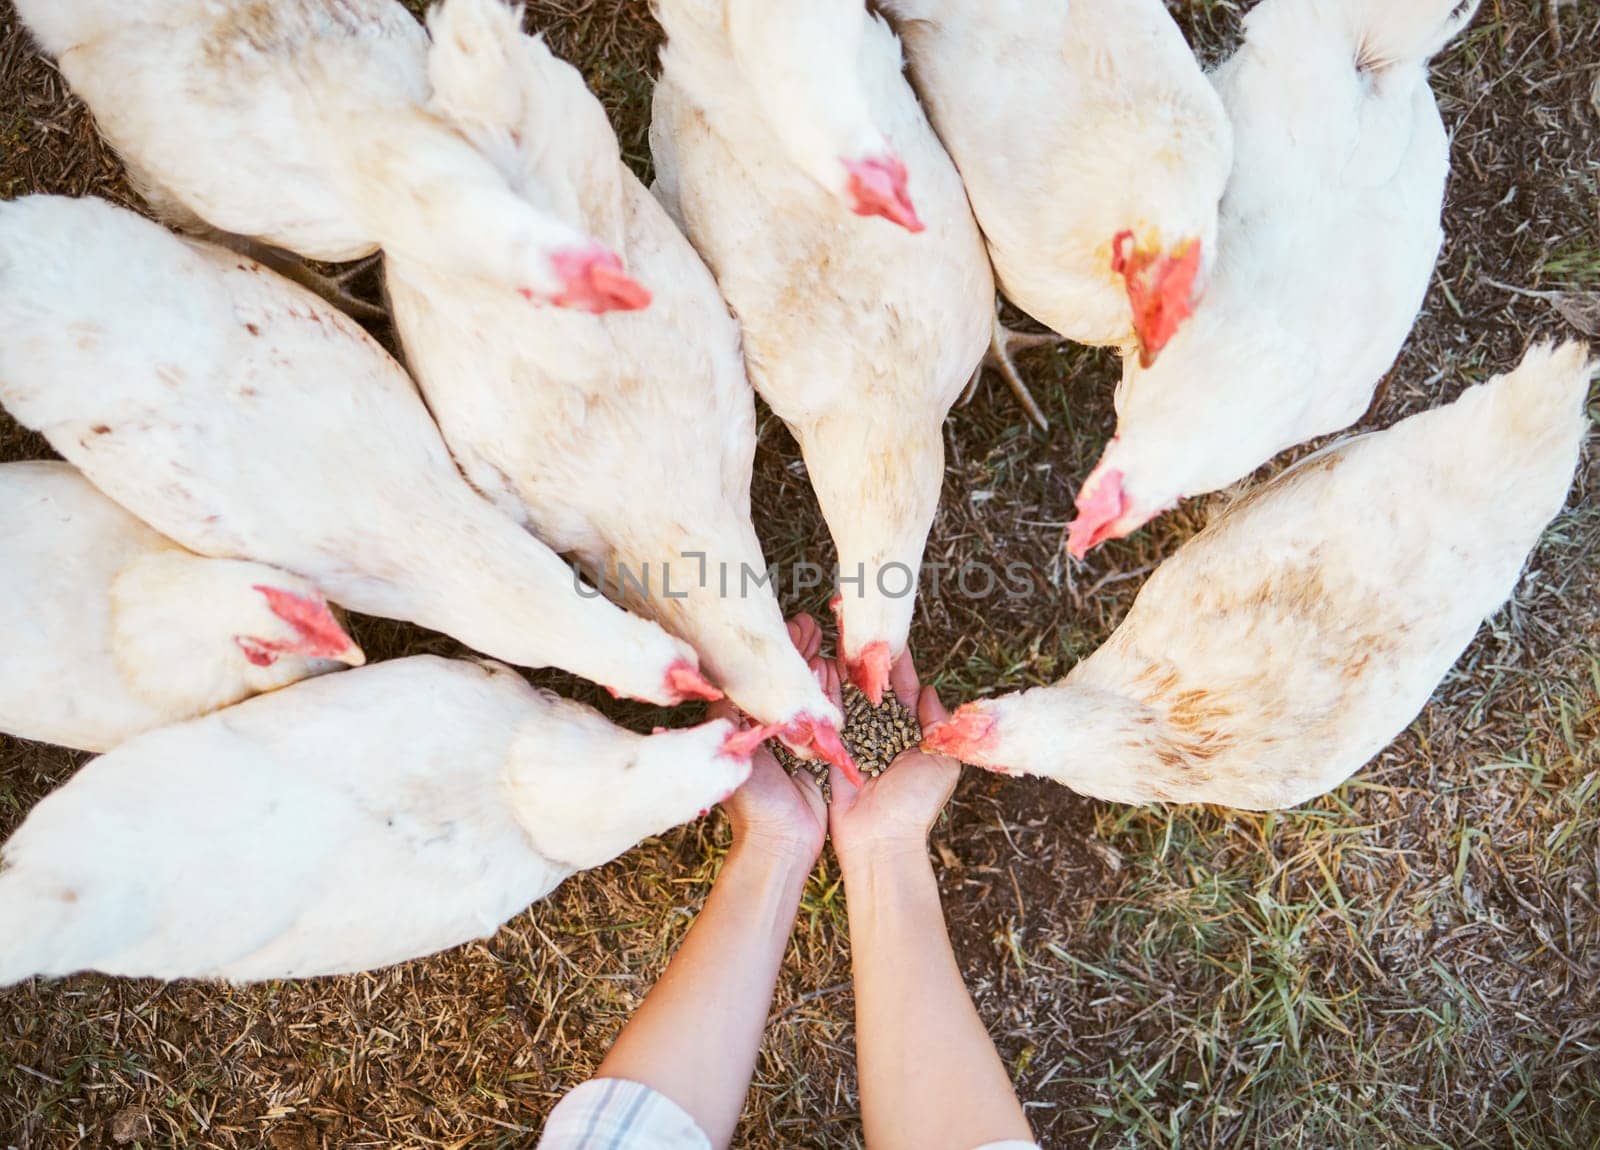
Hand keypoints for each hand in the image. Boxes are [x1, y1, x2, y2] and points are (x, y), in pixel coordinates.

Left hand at [713, 615, 828, 869]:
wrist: (781, 843)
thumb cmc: (752, 806)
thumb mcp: (735, 753)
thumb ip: (731, 716)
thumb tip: (718, 677)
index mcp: (744, 727)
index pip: (754, 676)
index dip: (768, 650)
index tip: (784, 625)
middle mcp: (768, 729)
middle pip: (782, 679)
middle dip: (795, 649)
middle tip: (807, 623)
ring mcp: (793, 740)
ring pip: (804, 692)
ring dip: (812, 664)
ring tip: (820, 636)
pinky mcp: (817, 752)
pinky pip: (825, 714)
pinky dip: (827, 691)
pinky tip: (831, 669)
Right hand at [827, 649, 960, 874]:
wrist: (880, 840)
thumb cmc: (916, 805)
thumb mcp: (941, 762)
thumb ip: (938, 725)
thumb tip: (930, 691)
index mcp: (910, 734)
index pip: (903, 689)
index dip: (898, 664)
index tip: (891, 635)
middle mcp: (881, 733)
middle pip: (871, 689)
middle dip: (865, 662)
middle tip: (857, 630)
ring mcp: (855, 741)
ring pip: (848, 697)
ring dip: (843, 672)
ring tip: (836, 642)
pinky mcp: (831, 750)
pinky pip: (827, 717)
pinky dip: (824, 693)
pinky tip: (818, 668)